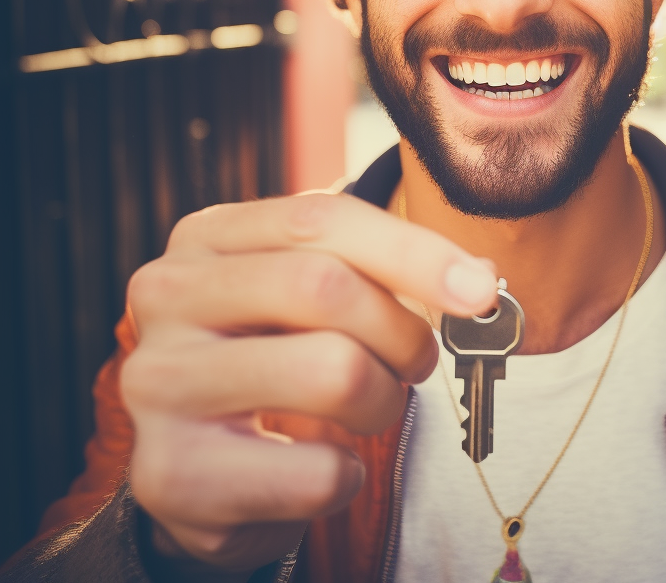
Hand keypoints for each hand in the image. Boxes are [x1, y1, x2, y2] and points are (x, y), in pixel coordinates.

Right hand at [121, 193, 496, 574]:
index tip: (479, 289)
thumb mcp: (309, 292)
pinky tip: (327, 466)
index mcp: (207, 237)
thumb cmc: (274, 355)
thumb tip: (477, 279)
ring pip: (331, 370)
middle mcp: (169, 296)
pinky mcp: (170, 472)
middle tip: (418, 361)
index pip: (321, 218)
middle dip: (401, 330)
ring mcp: (159, 383)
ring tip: (371, 408)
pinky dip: (347, 475)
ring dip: (382, 401)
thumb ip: (381, 268)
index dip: (412, 250)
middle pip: (325, 285)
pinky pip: (314, 471)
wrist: (199, 467)